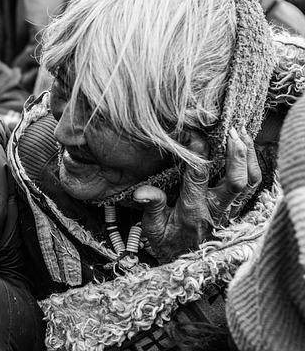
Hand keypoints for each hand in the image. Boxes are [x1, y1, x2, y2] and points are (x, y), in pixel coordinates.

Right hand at [133, 128, 261, 261]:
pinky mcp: (235, 208)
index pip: (199, 176)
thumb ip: (151, 206)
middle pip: (236, 180)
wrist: (185, 264)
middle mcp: (216, 210)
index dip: (198, 152)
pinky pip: (252, 187)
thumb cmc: (167, 242)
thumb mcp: (152, 228)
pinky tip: (246, 149)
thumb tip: (141, 191)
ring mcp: (229, 209)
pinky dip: (252, 166)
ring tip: (242, 134)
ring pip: (249, 182)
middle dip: (236, 153)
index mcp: (193, 211)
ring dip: (249, 157)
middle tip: (231, 130)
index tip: (194, 132)